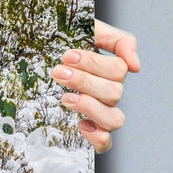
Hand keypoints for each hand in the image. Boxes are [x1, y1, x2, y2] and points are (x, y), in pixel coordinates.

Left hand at [52, 19, 139, 153]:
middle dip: (84, 81)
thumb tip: (136, 66)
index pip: (118, 70)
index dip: (94, 64)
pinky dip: (97, 137)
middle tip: (58, 72)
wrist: (36, 53)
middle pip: (114, 93)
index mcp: (110, 69)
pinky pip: (105, 143)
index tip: (67, 55)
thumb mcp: (89, 29)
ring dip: (90, 107)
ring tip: (66, 98)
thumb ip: (119, 40)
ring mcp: (100, 112)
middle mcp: (109, 92)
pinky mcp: (89, 129)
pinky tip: (81, 124)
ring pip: (114, 119)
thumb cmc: (62, 41)